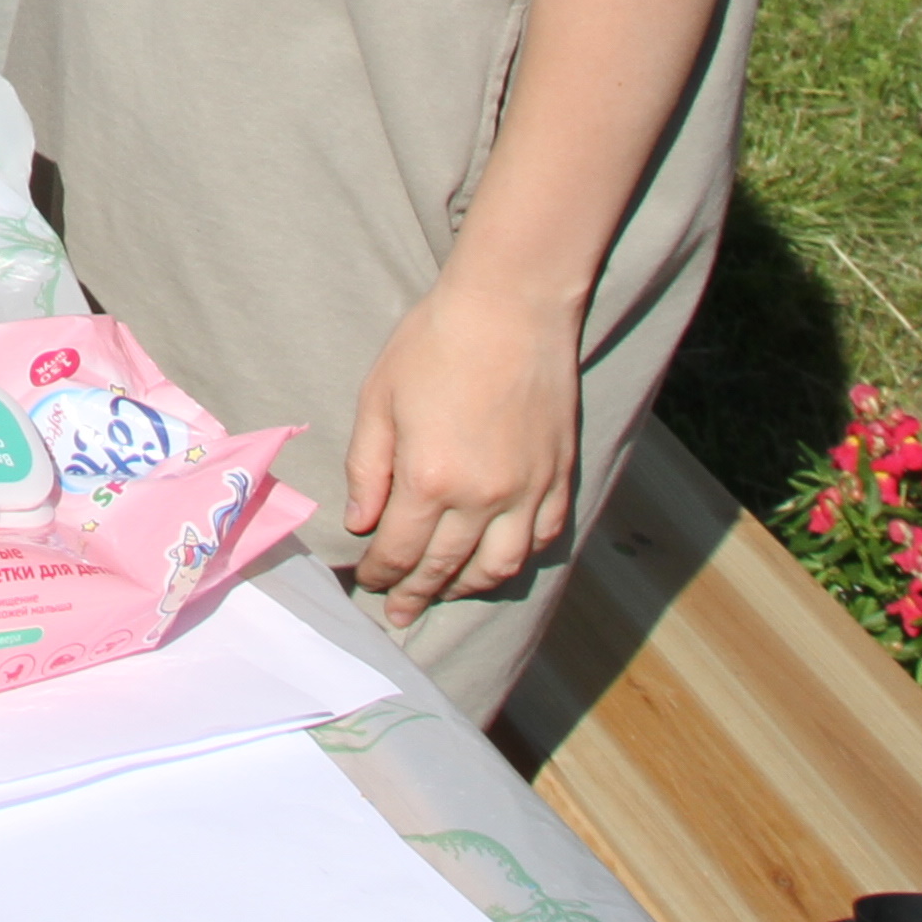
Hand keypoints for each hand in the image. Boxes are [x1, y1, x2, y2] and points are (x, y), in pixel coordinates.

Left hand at [342, 273, 583, 622]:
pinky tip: (497, 561)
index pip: (400, 551)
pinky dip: (517, 559)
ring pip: (500, 567)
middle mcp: (484, 498)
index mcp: (430, 479)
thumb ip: (367, 467)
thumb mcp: (378, 399)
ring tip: (444, 593)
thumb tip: (361, 522)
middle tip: (399, 612)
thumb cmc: (433, 344)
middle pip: (446, 568)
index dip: (380, 574)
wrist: (511, 309)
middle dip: (417, 594)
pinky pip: (542, 539)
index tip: (366, 583)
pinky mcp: (560, 478)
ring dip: (467, 587)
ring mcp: (529, 492)